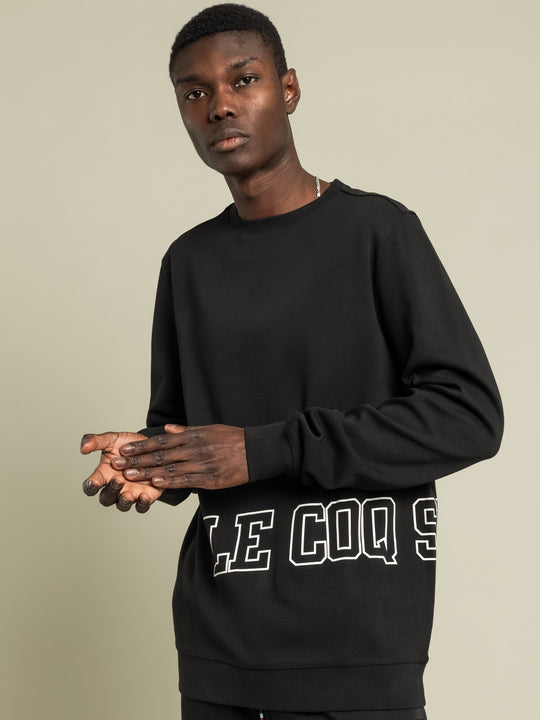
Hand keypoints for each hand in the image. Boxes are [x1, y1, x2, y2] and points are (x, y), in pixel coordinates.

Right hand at [80, 431, 163, 512]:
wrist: (152, 446)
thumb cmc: (128, 446)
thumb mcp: (112, 439)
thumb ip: (96, 441)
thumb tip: (83, 448)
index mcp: (103, 476)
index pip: (90, 487)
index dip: (90, 486)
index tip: (93, 482)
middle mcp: (114, 488)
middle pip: (106, 498)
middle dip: (111, 490)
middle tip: (118, 479)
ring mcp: (129, 494)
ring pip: (122, 505)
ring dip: (124, 502)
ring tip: (128, 494)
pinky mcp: (145, 496)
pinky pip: (142, 506)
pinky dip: (142, 503)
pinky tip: (144, 495)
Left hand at [112, 424, 248, 490]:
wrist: (256, 451)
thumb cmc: (233, 439)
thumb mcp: (210, 429)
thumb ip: (187, 430)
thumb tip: (169, 427)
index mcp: (193, 436)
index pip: (161, 440)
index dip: (141, 446)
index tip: (124, 450)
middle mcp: (194, 449)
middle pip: (160, 455)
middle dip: (136, 460)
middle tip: (117, 464)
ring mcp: (201, 464)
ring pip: (168, 469)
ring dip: (146, 473)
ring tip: (128, 476)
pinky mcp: (210, 479)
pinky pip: (185, 481)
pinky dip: (169, 482)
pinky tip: (155, 484)